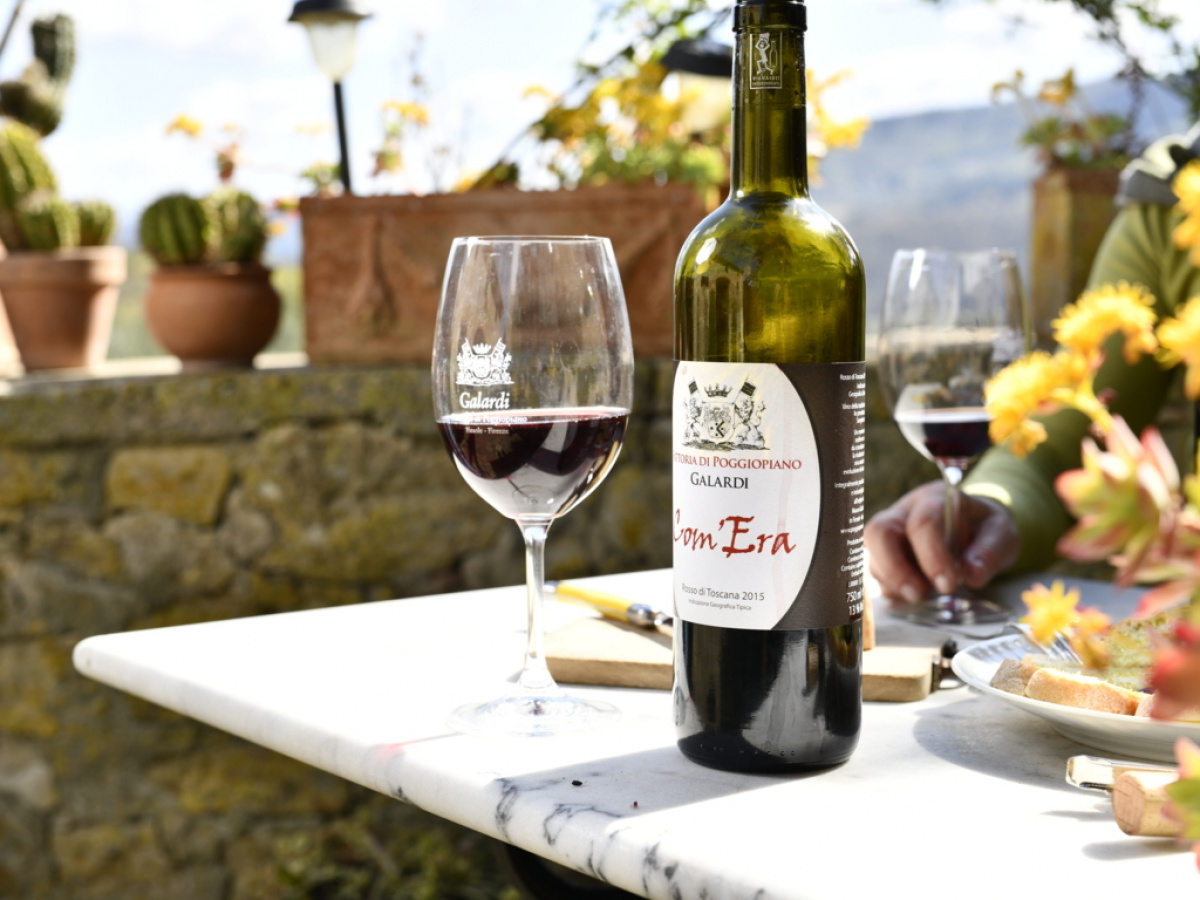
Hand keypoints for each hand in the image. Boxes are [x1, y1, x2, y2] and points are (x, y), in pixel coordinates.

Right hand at [864, 481, 1019, 603]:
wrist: (975, 527)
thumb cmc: (984, 527)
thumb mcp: (1001, 533)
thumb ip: (990, 551)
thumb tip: (972, 575)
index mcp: (934, 499)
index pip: (922, 522)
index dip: (932, 555)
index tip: (949, 584)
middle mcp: (903, 514)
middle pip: (878, 532)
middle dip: (895, 569)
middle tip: (918, 595)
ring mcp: (890, 536)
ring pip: (875, 557)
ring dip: (896, 584)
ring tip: (926, 598)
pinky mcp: (885, 558)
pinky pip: (878, 576)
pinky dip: (894, 592)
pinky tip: (918, 599)